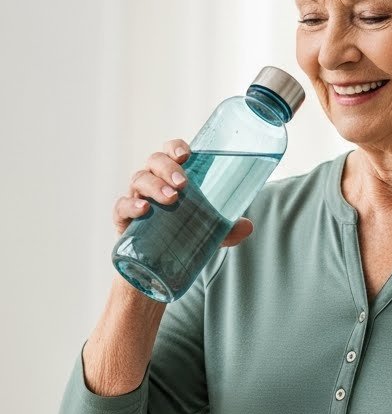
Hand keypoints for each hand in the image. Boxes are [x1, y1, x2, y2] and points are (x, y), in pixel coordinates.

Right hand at [113, 138, 253, 246]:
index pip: (171, 151)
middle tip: (183, 185)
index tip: (186, 155)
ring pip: (139, 179)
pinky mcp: (123, 218)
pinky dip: (131, 205)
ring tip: (171, 199)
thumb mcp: (208, 232)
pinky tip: (144, 209)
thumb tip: (247, 226)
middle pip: (154, 161)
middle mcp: (152, 181)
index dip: (176, 148)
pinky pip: (122, 206)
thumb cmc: (182, 236)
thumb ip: (227, 229)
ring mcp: (136, 197)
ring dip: (155, 185)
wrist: (157, 266)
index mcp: (172, 177)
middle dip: (168, 168)